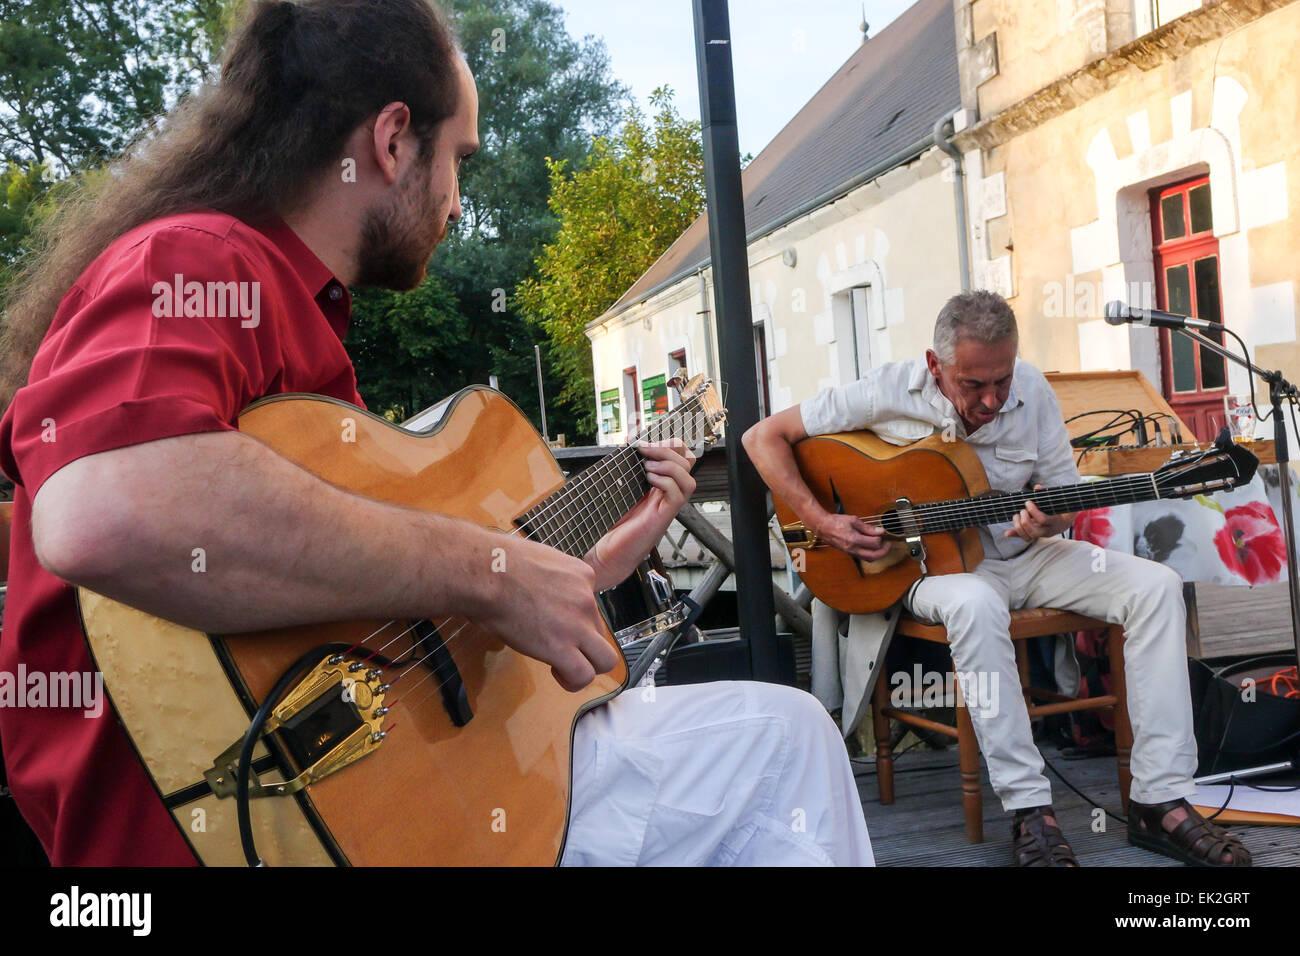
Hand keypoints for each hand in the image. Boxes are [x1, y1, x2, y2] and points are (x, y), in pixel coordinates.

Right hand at [475, 535, 620, 691]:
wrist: (485, 573)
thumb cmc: (497, 564)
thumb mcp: (539, 559)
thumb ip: (551, 578)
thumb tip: (543, 591)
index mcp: (582, 575)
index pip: (592, 605)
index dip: (574, 619)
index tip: (555, 622)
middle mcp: (586, 599)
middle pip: (599, 632)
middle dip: (583, 643)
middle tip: (562, 646)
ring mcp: (577, 625)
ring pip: (605, 659)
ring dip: (588, 665)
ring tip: (566, 666)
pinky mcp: (561, 647)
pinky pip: (583, 675)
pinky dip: (573, 680)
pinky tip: (556, 672)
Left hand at [585, 439, 696, 590]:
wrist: (605, 552)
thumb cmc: (610, 523)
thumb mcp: (620, 488)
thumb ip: (628, 469)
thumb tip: (629, 443)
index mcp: (660, 485)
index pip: (681, 458)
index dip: (669, 444)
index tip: (645, 442)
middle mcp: (667, 495)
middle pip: (688, 464)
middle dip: (669, 449)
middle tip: (645, 449)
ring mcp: (667, 507)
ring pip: (688, 480)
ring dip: (668, 465)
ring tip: (646, 466)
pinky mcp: (662, 518)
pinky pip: (678, 495)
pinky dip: (665, 481)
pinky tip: (648, 480)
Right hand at [813, 512, 891, 561]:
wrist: (823, 527)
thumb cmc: (836, 522)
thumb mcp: (853, 520)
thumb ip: (867, 527)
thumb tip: (880, 531)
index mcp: (854, 539)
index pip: (874, 543)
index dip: (881, 538)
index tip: (883, 532)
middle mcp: (853, 548)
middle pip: (874, 555)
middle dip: (884, 550)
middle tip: (888, 543)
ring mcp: (851, 552)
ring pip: (869, 559)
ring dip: (878, 554)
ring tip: (881, 546)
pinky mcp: (850, 553)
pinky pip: (863, 557)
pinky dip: (871, 554)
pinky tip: (873, 547)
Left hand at [1004, 485, 1070, 541]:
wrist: (1064, 522)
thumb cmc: (1058, 509)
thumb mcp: (1054, 502)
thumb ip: (1045, 495)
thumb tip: (1037, 486)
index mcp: (1054, 521)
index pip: (1043, 520)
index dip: (1033, 511)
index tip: (1028, 502)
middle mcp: (1048, 530)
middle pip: (1034, 533)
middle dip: (1025, 522)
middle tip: (1022, 511)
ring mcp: (1041, 535)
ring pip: (1028, 537)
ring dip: (1019, 527)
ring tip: (1016, 515)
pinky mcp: (1034, 536)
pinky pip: (1024, 538)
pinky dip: (1015, 534)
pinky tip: (1007, 533)